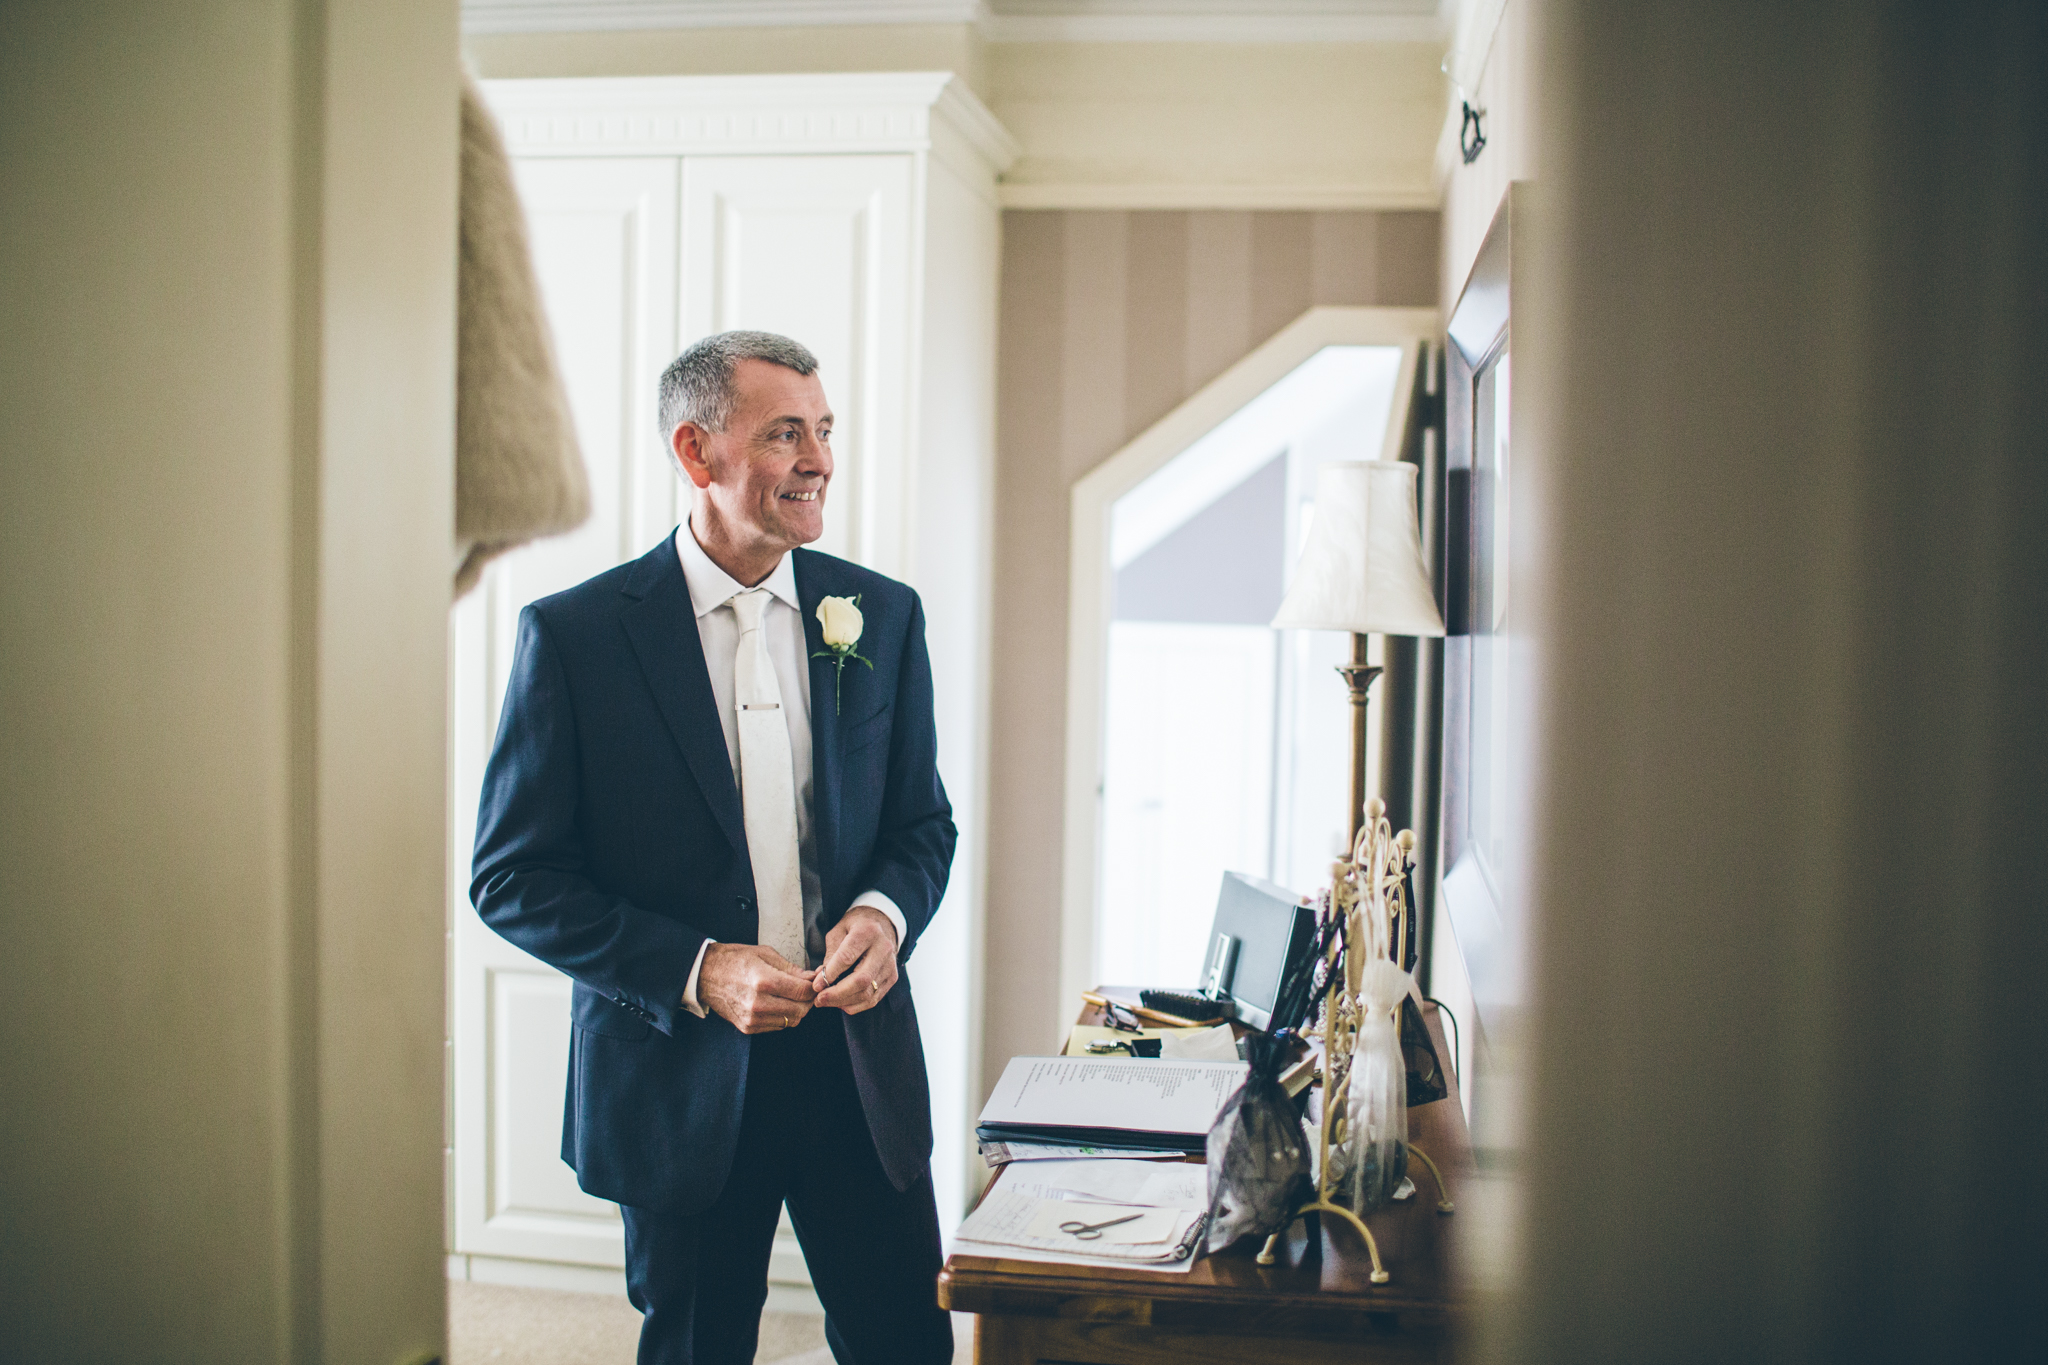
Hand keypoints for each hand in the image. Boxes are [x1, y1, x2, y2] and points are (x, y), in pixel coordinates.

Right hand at [697, 944, 815, 1034]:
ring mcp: (752, 1018)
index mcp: (764, 980)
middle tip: (806, 990)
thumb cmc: (733, 960)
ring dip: (797, 1009)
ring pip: (791, 1021)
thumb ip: (790, 968)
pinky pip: (777, 1026)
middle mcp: (758, 1003)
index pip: (802, 991)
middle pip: (800, 1010)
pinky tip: (777, 1003)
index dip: (814, 987)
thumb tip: (811, 977)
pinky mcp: (747, 1027)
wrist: (705, 974)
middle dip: (808, 1000)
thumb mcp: (764, 954)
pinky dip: (782, 1016)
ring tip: (791, 996)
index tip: (816, 982)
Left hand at [811, 906, 898, 1014]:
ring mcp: (890, 965)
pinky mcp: (892, 977)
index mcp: (867, 932)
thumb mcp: (838, 931)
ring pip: (868, 993)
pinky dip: (856, 1005)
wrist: (881, 923)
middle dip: (837, 994)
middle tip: (819, 1000)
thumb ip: (830, 955)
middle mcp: (883, 948)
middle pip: (861, 980)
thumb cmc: (855, 927)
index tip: (816, 986)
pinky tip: (842, 1003)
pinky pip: (874, 999)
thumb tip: (821, 980)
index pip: (847, 958)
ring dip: (844, 1002)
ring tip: (827, 1001)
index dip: (830, 974)